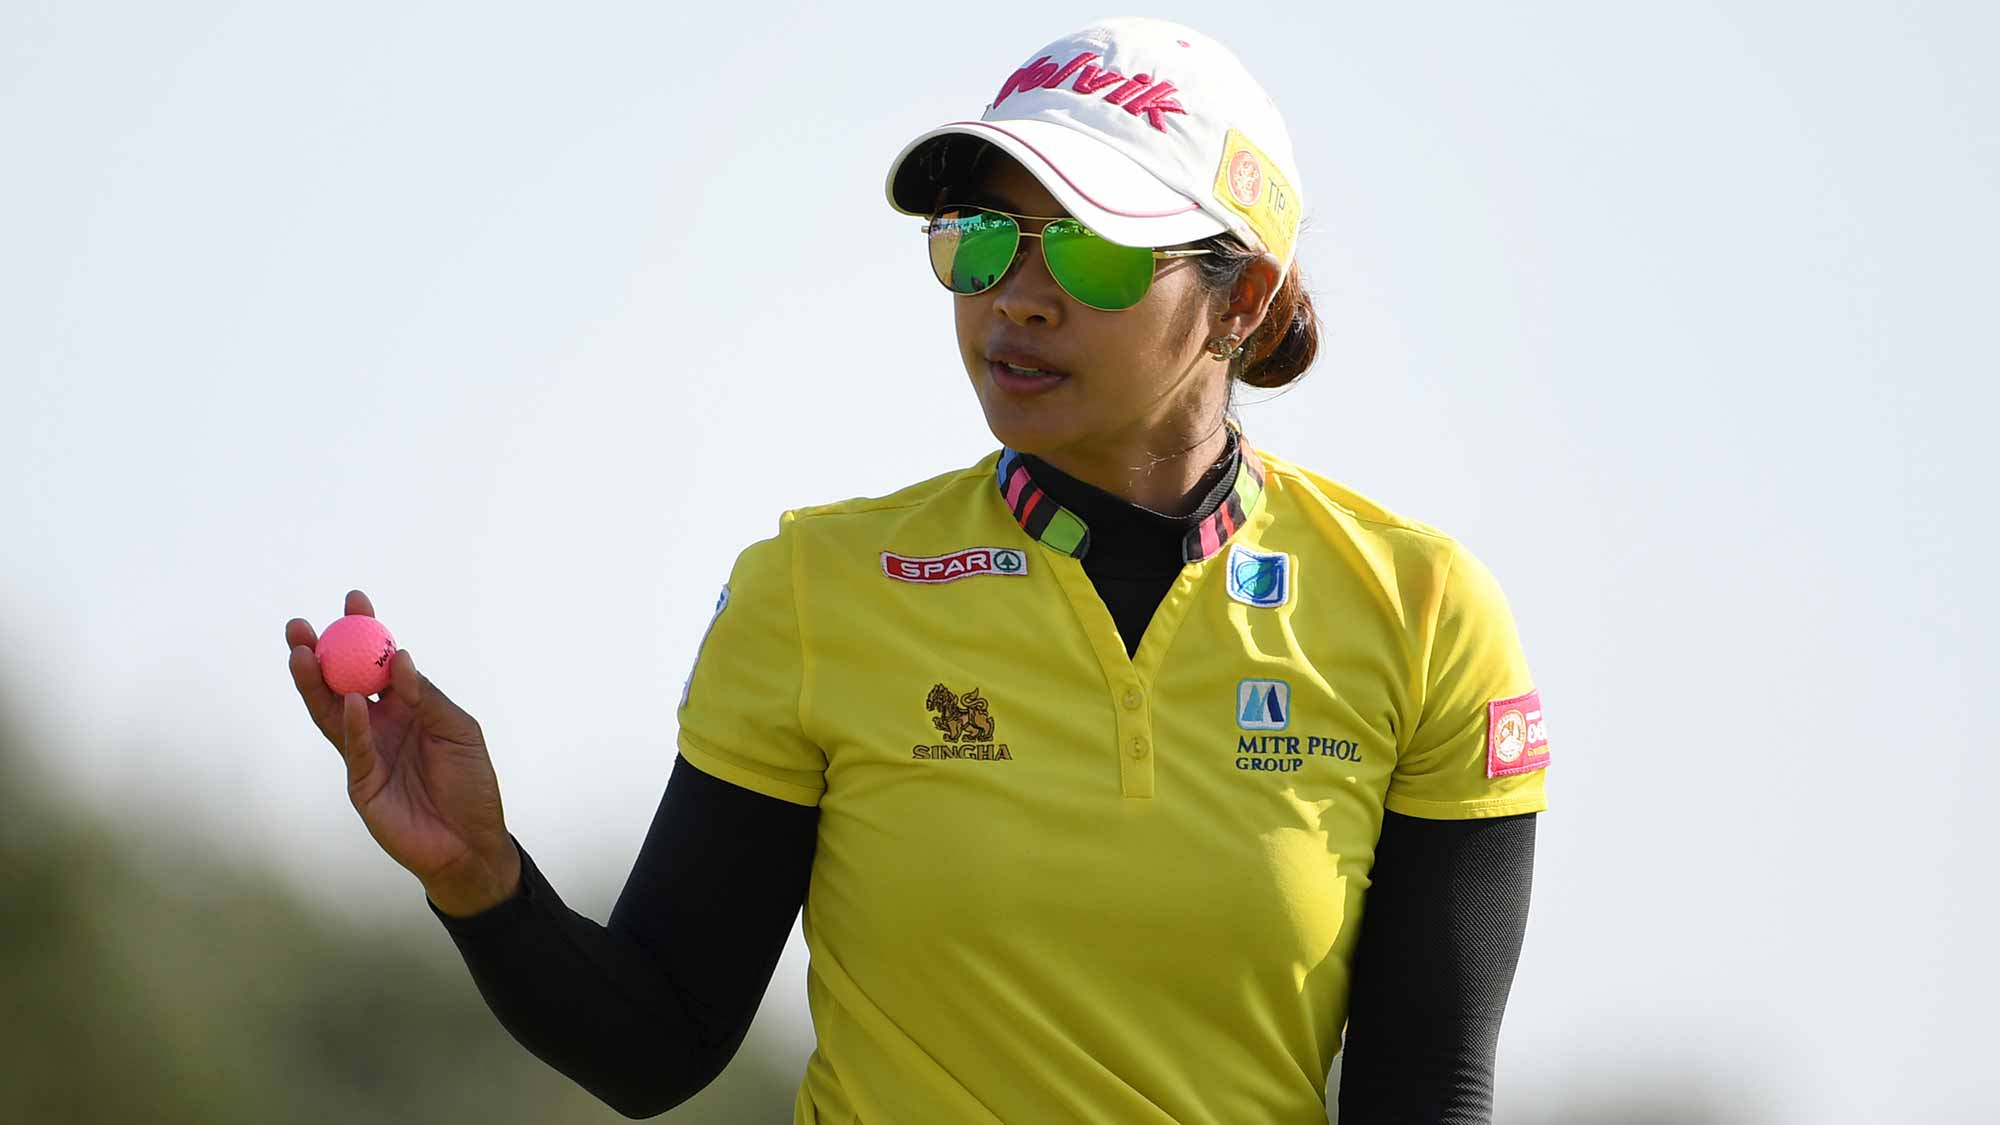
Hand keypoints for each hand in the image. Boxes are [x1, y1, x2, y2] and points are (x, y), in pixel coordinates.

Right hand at [285, 590, 519, 914]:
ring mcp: (366, 753)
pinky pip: (354, 748)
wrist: (472, 842)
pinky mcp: (362, 783)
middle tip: (301, 625)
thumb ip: (427, 696)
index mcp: (406, 706)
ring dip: (316, 683)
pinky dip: (352, 725)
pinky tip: (350, 701)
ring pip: (332, 713)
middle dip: (320, 652)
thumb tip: (398, 656)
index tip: (354, 600)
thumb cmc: (471, 784)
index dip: (365, 632)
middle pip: (341, 682)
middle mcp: (381, 724)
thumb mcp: (460, 731)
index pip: (379, 662)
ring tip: (301, 651)